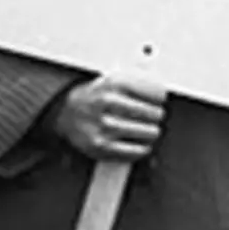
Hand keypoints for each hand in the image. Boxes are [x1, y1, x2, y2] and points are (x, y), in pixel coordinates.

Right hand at [50, 75, 169, 162]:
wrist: (65, 113)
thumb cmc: (94, 96)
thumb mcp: (113, 78)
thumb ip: (138, 81)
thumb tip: (163, 90)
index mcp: (115, 83)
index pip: (155, 93)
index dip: (160, 98)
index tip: (160, 100)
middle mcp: (109, 103)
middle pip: (154, 114)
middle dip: (157, 116)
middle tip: (154, 116)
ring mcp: (105, 126)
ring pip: (148, 133)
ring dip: (152, 133)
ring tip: (149, 130)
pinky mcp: (102, 146)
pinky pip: (136, 151)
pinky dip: (143, 149)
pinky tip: (141, 144)